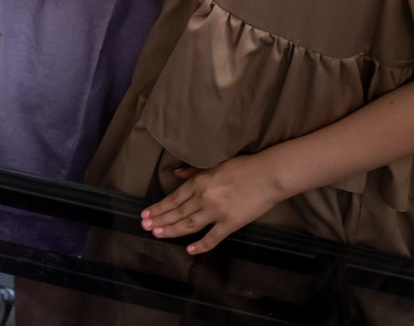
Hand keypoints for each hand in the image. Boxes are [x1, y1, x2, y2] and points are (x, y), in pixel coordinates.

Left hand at [140, 154, 287, 254]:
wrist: (268, 175)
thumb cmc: (242, 166)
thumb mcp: (214, 164)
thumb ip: (193, 171)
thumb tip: (175, 173)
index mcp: (199, 182)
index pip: (173, 198)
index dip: (158, 207)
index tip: (145, 214)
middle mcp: (204, 197)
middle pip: (178, 212)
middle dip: (160, 220)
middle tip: (146, 227)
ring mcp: (217, 212)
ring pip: (189, 224)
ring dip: (172, 230)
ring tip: (158, 234)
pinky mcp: (231, 223)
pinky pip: (213, 238)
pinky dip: (201, 245)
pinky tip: (189, 249)